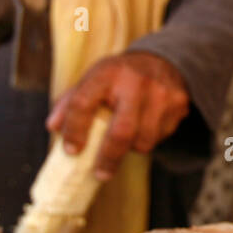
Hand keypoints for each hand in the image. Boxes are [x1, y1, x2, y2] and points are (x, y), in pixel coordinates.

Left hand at [46, 51, 189, 180]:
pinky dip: (149, 138)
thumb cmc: (119, 77)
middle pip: (121, 131)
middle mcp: (135, 81)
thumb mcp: (93, 79)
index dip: (74, 130)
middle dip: (109, 157)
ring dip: (132, 148)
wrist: (163, 59)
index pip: (84, 103)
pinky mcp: (178, 104)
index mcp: (107, 73)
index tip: (71, 150)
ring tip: (127, 140)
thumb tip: (53, 127)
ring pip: (144, 140)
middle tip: (100, 173)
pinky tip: (146, 126)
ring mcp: (160, 93)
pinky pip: (161, 137)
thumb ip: (71, 102)